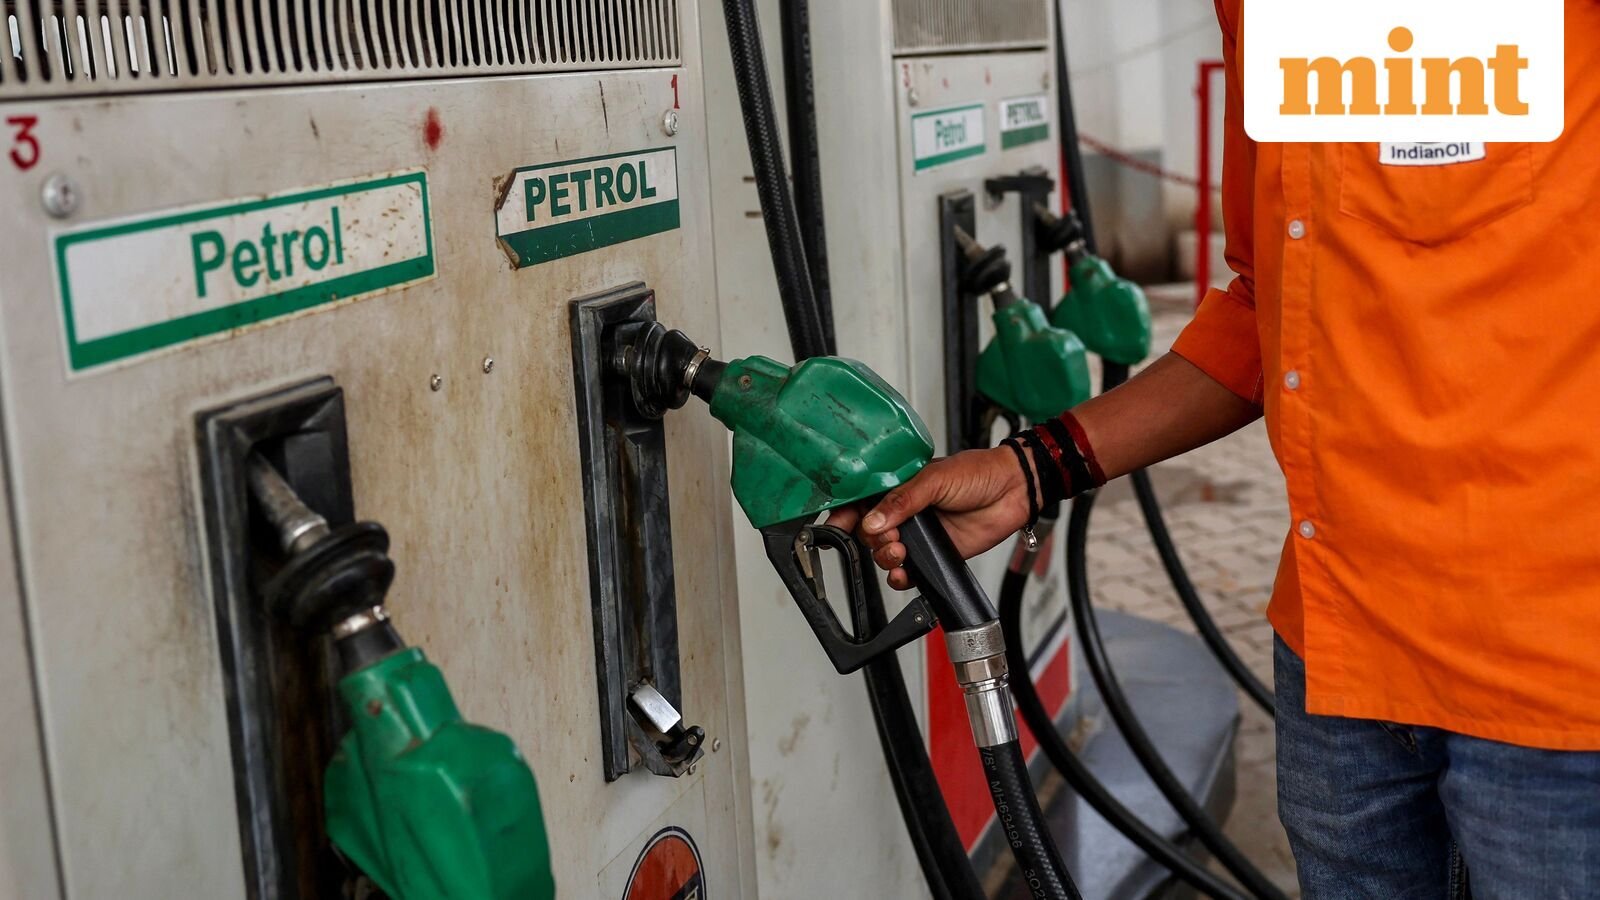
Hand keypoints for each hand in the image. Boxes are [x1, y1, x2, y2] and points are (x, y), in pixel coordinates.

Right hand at [825, 446, 1030, 589]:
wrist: (1013, 491)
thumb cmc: (979, 473)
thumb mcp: (935, 478)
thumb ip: (903, 500)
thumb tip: (873, 520)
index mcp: (899, 487)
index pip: (862, 502)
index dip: (846, 514)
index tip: (836, 526)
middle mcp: (905, 512)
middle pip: (869, 533)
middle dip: (872, 540)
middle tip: (889, 537)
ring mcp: (919, 535)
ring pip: (885, 554)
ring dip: (885, 558)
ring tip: (900, 552)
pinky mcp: (934, 555)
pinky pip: (909, 572)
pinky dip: (900, 577)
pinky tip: (904, 573)